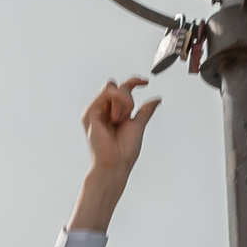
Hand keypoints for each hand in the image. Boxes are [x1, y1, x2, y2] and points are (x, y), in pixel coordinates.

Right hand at [70, 78, 156, 232]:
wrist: (115, 164)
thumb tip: (156, 99)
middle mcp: (103, 110)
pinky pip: (107, 92)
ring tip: (120, 119)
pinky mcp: (90, 113)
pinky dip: (118, 101)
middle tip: (128, 116)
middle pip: (117, 85)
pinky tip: (116, 117)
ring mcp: (95, 110)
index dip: (134, 81)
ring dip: (123, 101)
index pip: (122, 88)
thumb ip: (145, 111)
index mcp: (114, 112)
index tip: (146, 82)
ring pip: (112, 87)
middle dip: (127, 97)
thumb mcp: (138, 125)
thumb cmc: (124, 152)